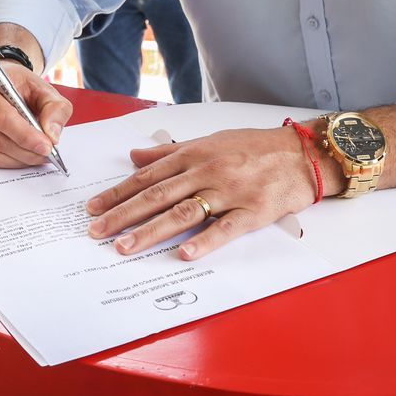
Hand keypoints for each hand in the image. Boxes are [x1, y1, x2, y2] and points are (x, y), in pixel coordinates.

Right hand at [0, 61, 73, 168]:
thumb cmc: (20, 84)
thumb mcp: (44, 87)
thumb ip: (55, 108)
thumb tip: (52, 136)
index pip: (2, 116)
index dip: (25, 136)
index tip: (46, 147)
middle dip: (26, 152)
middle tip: (46, 155)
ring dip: (17, 160)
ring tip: (36, 156)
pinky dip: (5, 161)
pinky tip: (20, 155)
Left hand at [85, 127, 322, 261]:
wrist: (302, 154)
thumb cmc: (255, 147)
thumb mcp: (211, 141)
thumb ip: (171, 151)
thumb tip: (135, 156)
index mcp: (195, 153)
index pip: (148, 176)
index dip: (118, 193)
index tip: (93, 208)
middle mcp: (207, 171)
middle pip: (158, 195)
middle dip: (123, 215)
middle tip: (96, 231)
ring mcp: (229, 192)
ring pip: (183, 213)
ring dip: (151, 231)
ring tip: (125, 247)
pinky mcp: (252, 212)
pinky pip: (224, 228)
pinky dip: (203, 241)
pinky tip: (183, 254)